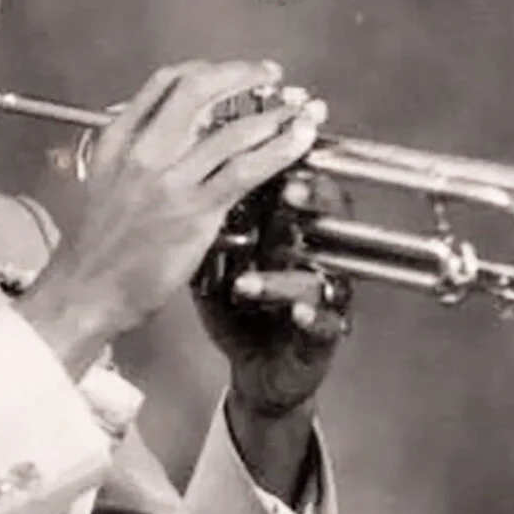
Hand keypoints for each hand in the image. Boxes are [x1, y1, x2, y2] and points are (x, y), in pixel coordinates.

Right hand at [18, 60, 323, 376]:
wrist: (88, 290)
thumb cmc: (99, 245)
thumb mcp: (104, 181)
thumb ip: (136, 152)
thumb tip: (176, 133)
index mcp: (117, 139)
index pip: (165, 83)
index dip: (208, 69)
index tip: (233, 72)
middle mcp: (143, 152)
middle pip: (200, 90)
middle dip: (243, 74)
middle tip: (271, 75)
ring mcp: (169, 181)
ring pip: (232, 130)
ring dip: (275, 113)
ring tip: (301, 109)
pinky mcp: (194, 212)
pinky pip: (245, 170)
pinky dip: (279, 149)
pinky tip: (298, 141)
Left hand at [192, 168, 353, 418]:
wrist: (258, 366)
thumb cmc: (243, 308)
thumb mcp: (221, 261)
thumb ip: (210, 223)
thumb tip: (181, 179)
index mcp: (291, 232)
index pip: (300, 186)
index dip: (292, 165)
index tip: (271, 146)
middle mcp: (315, 257)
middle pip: (332, 217)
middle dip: (315, 200)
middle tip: (290, 192)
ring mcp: (325, 295)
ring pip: (320, 274)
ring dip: (286, 275)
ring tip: (249, 281)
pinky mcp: (325, 335)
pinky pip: (328, 323)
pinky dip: (313, 317)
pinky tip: (297, 312)